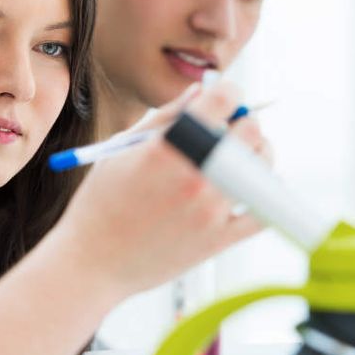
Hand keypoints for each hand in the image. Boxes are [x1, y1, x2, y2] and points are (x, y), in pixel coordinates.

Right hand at [46, 81, 263, 304]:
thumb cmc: (100, 204)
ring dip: (258, 155)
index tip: (226, 99)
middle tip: (232, 129)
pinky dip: (264, 196)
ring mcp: (210, 209)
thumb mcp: (121, 149)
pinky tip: (250, 190)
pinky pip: (263, 213)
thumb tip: (200, 91)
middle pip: (251, 130)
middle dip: (244, 121)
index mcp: (170, 145)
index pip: (224, 99)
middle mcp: (195, 174)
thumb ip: (164, 116)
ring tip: (241, 158)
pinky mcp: (218, 240)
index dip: (230, 92)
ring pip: (262, 167)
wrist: (91, 263)